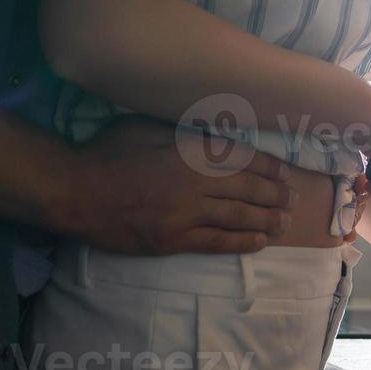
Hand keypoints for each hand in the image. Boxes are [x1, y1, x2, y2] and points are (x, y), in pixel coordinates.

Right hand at [58, 116, 296, 254]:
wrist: (77, 193)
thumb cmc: (108, 153)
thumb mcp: (146, 127)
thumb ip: (181, 134)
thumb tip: (211, 136)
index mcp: (188, 151)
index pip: (240, 158)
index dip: (267, 166)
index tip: (285, 171)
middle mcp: (193, 183)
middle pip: (245, 189)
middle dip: (273, 194)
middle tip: (293, 199)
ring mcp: (184, 215)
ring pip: (236, 217)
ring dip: (265, 219)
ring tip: (284, 222)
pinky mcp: (172, 241)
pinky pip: (215, 242)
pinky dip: (240, 241)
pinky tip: (257, 241)